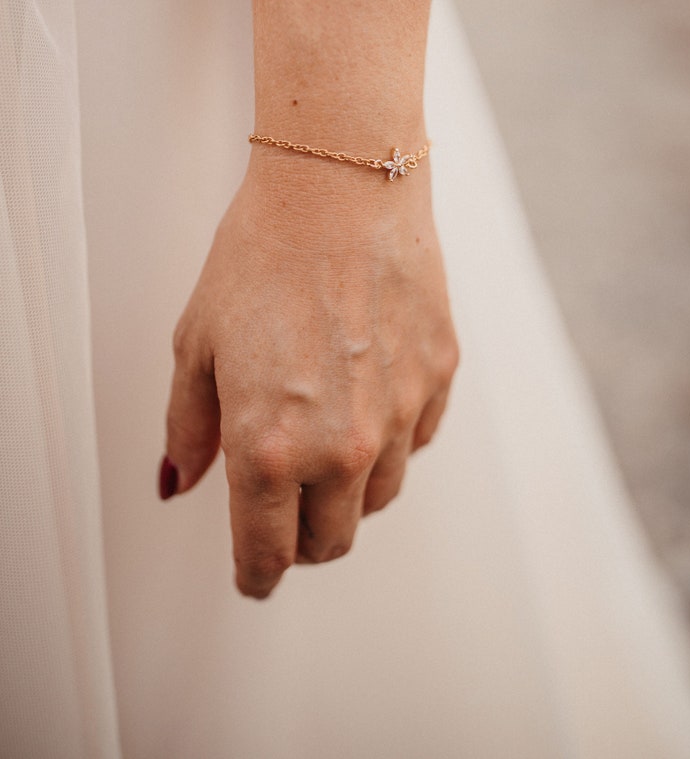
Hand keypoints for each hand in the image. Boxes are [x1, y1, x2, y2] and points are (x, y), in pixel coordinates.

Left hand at [162, 147, 458, 598]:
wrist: (342, 184)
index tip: (255, 574)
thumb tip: (180, 481)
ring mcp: (399, 414)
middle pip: (331, 540)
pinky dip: (392, 437)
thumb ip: (189, 426)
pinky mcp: (438, 377)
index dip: (256, 574)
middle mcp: (342, 447)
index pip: (268, 553)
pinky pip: (417, 438)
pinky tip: (366, 394)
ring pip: (379, 494)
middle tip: (283, 506)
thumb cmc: (262, 254)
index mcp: (270, 448)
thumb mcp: (197, 343)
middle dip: (301, 538)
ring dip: (348, 489)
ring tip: (324, 438)